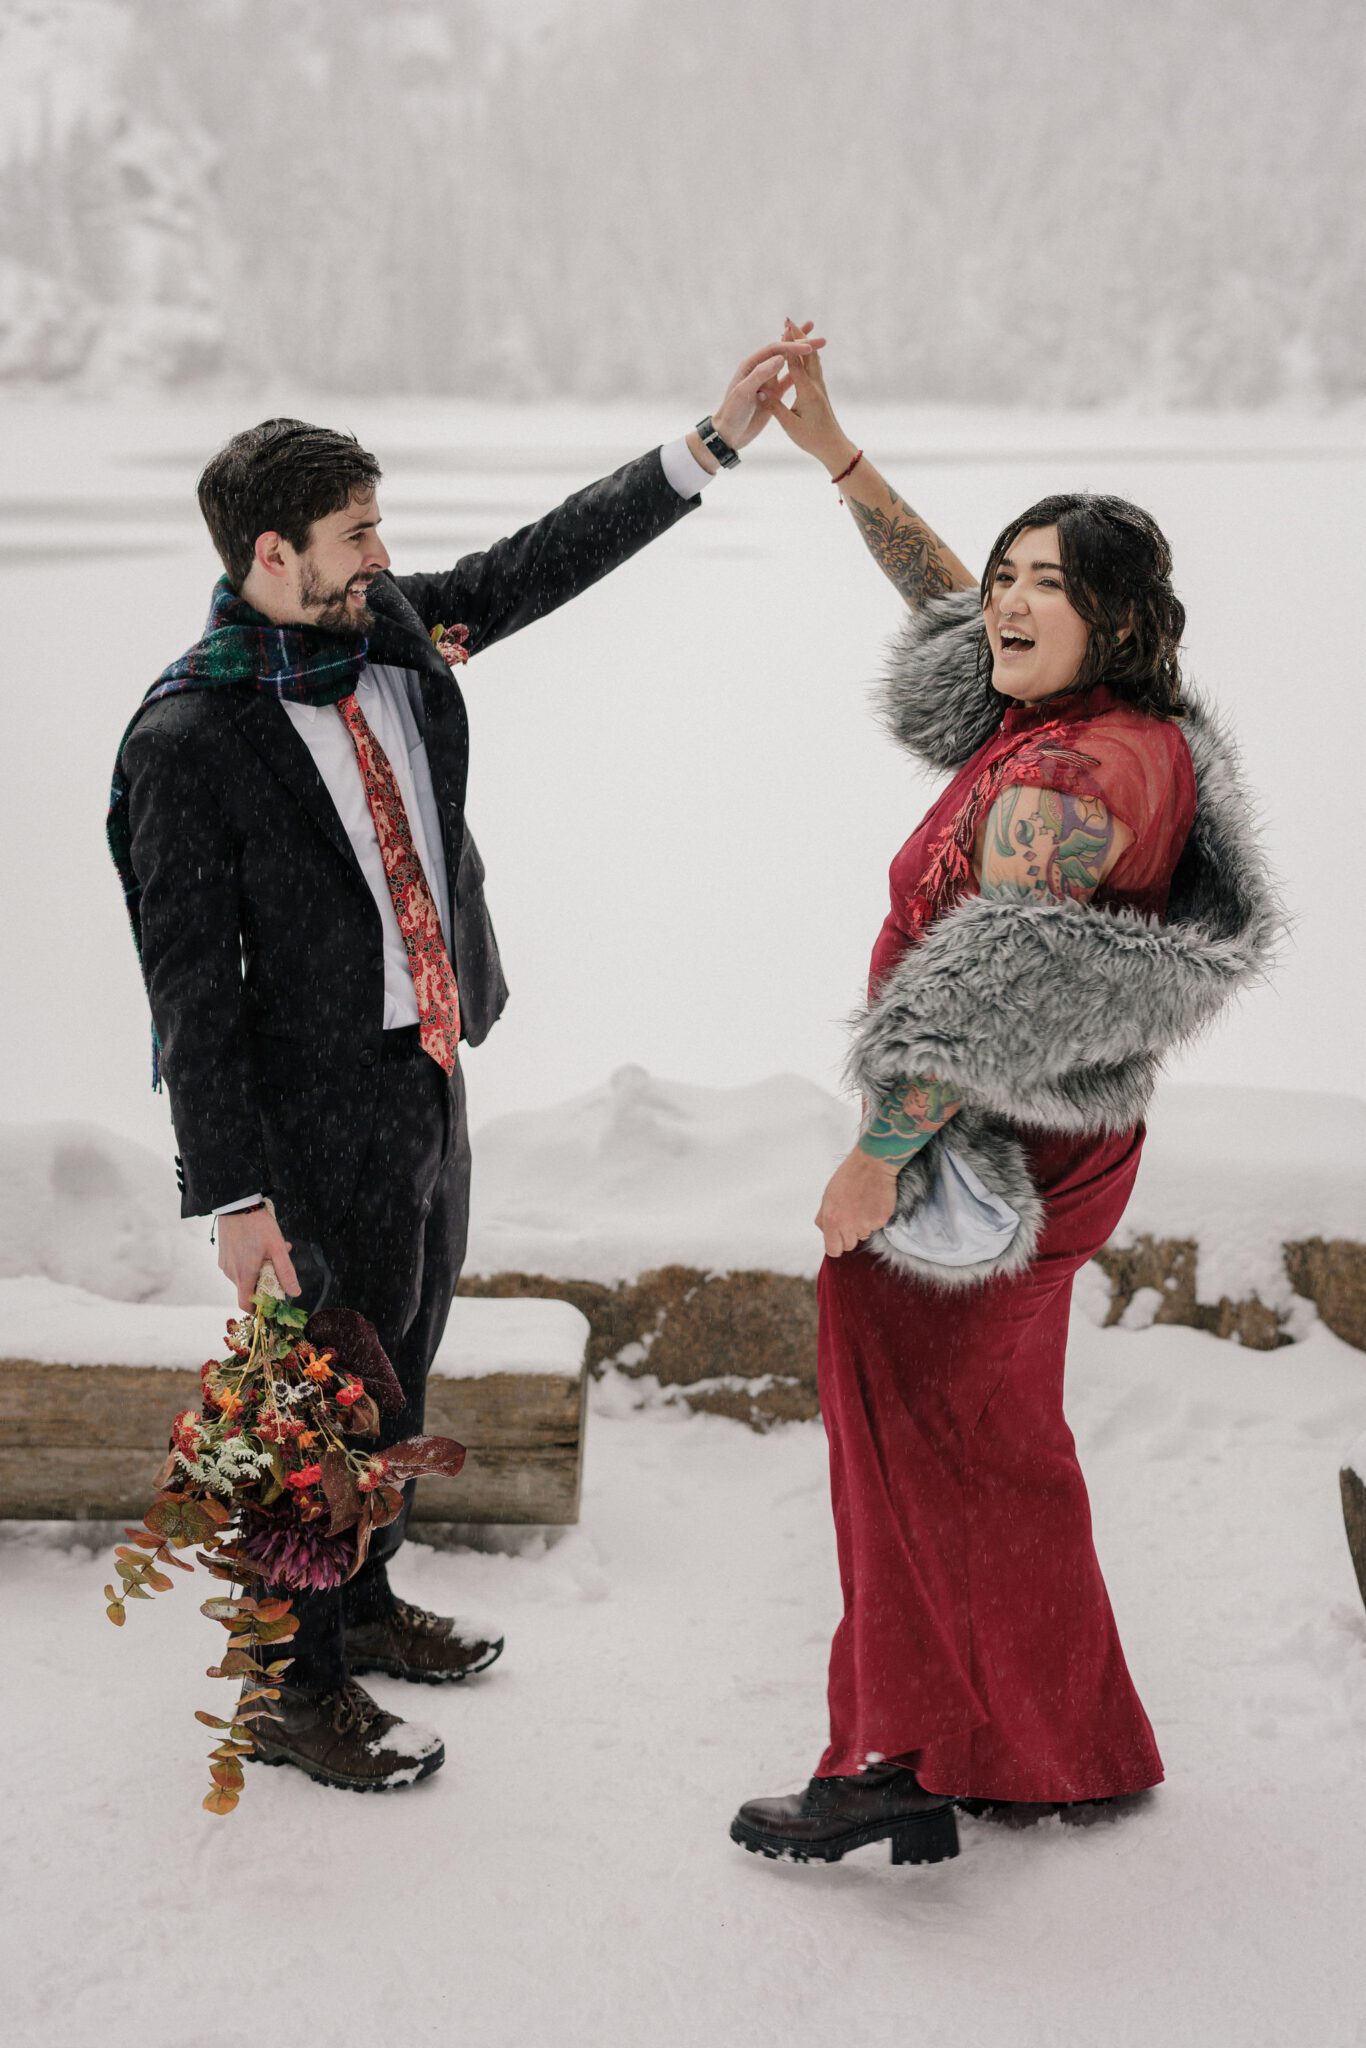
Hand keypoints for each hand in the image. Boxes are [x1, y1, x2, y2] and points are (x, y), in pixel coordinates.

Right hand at [218, 1205, 300, 1309]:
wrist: (236, 1204)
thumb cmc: (258, 1225)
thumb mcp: (277, 1248)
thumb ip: (286, 1272)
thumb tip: (295, 1293)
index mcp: (244, 1275)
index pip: (246, 1305)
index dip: (258, 1308)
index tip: (271, 1300)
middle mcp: (231, 1273)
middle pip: (248, 1289)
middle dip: (265, 1281)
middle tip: (277, 1263)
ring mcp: (225, 1264)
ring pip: (244, 1276)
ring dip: (258, 1269)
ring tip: (272, 1249)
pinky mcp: (222, 1255)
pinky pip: (237, 1266)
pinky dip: (249, 1262)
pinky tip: (259, 1245)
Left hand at [707, 331, 826, 455]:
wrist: (729, 434)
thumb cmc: (732, 414)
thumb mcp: (744, 393)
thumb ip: (760, 374)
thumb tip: (781, 358)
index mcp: (751, 365)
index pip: (775, 350)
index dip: (792, 346)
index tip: (809, 347)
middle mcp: (760, 369)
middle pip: (784, 351)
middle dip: (802, 344)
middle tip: (822, 340)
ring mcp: (768, 381)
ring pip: (789, 363)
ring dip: (803, 354)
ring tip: (820, 345)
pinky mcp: (773, 394)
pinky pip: (789, 380)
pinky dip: (801, 373)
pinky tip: (812, 367)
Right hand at [759, 316, 858, 474]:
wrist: (833, 446)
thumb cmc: (810, 438)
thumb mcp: (789, 424)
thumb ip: (774, 405)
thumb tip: (759, 390)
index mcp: (807, 391)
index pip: (796, 361)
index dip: (789, 342)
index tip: (785, 325)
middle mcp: (815, 385)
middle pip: (807, 354)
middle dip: (798, 336)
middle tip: (789, 321)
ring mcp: (819, 387)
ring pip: (813, 359)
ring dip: (803, 344)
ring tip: (796, 332)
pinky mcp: (820, 392)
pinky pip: (813, 368)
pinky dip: (806, 356)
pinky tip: (804, 354)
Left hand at [815, 1146, 899, 1258]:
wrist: (872, 1165)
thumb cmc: (849, 1177)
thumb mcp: (827, 1197)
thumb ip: (824, 1218)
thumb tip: (826, 1232)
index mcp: (832, 1220)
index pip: (833, 1250)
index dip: (836, 1246)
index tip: (838, 1241)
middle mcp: (849, 1225)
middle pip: (849, 1246)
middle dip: (850, 1235)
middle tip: (852, 1216)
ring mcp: (867, 1224)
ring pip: (863, 1235)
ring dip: (863, 1225)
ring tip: (862, 1205)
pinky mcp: (881, 1220)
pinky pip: (877, 1227)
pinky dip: (875, 1218)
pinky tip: (872, 1202)